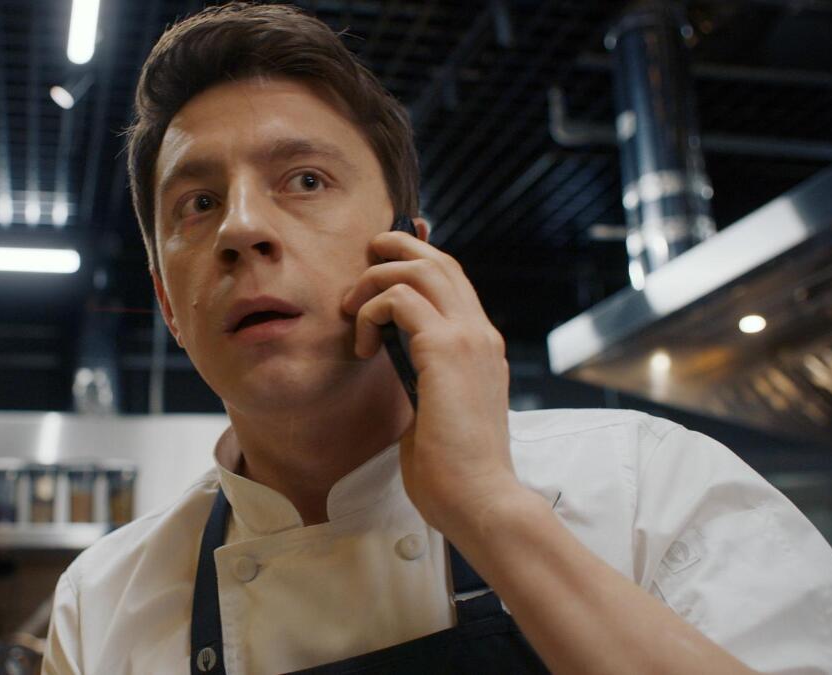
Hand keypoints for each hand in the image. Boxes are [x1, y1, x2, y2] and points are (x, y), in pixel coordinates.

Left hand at [341, 229, 528, 538]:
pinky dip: (371, 310)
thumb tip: (395, 361)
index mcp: (481, 348)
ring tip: (350, 309)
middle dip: (395, 248)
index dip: (415, 263)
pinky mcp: (445, 350)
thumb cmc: (453, 472)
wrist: (480, 500)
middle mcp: (480, 334)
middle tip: (360, 264)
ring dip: (375, 280)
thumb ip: (424, 379)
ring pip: (420, 269)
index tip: (377, 273)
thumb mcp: (436, 412)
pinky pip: (399, 299)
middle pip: (439, 260)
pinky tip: (362, 346)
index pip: (452, 281)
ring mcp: (468, 338)